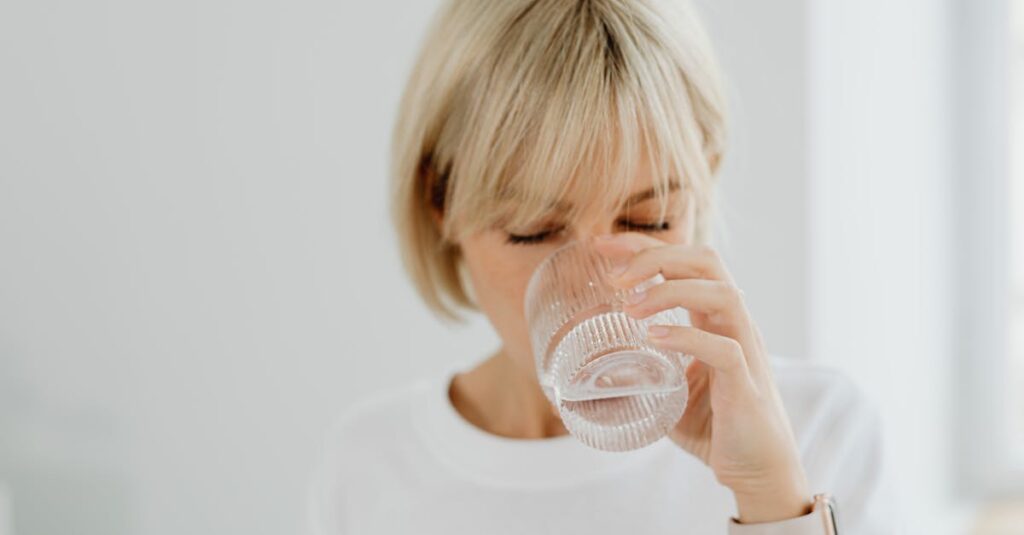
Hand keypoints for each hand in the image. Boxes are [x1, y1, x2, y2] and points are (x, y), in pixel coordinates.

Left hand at [593, 233, 812, 523]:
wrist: (758, 471)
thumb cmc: (715, 427)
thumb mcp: (667, 391)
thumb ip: (638, 375)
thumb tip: (586, 374)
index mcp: (715, 318)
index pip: (685, 262)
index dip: (644, 246)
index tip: (601, 245)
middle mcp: (734, 325)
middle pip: (707, 262)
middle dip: (657, 256)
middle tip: (615, 276)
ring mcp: (745, 351)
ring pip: (722, 294)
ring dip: (671, 291)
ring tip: (630, 307)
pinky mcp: (746, 386)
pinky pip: (725, 348)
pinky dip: (688, 337)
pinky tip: (654, 339)